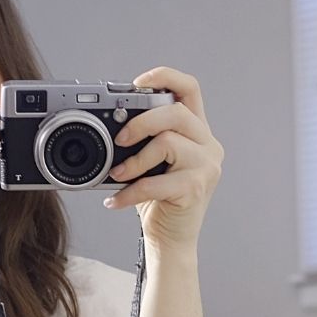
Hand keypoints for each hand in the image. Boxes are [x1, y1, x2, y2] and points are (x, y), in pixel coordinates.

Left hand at [103, 66, 224, 249]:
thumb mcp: (150, 162)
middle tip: (119, 138)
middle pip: (177, 111)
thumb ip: (142, 140)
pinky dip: (130, 191)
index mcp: (197, 132)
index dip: (165, 77)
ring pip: (168, 142)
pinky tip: (115, 200)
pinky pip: (157, 182)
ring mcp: (206, 166)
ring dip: (135, 159)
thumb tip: (108, 125)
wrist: (171, 240)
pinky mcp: (196, 189)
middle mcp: (208, 145)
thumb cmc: (159, 200)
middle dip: (142, 120)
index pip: (190, 89)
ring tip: (118, 174)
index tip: (138, 83)